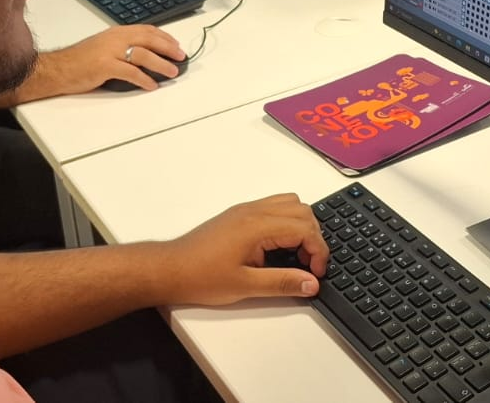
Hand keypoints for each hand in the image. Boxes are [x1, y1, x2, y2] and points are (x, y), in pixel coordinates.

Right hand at [31, 25, 186, 97]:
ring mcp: (110, 51)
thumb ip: (122, 47)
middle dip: (168, 48)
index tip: (175, 45)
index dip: (164, 37)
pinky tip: (151, 85)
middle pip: (149, 39)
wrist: (57, 69)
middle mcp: (115, 38)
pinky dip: (144, 79)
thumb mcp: (103, 47)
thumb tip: (144, 56)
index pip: (146, 30)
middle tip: (181, 56)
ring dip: (161, 64)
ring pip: (143, 54)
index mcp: (116, 32)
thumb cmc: (79, 61)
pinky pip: (130, 72)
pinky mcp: (105, 66)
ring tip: (172, 72)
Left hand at [161, 194, 328, 305]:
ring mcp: (245, 210)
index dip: (318, 251)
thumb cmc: (202, 277)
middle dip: (314, 237)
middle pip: (302, 210)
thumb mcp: (246, 286)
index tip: (316, 273)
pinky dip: (287, 222)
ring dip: (301, 226)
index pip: (304, 228)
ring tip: (297, 256)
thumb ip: (283, 283)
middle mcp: (254, 211)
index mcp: (257, 225)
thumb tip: (311, 283)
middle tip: (309, 266)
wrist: (170, 269)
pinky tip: (280, 248)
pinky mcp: (239, 215)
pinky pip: (274, 207)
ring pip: (289, 204)